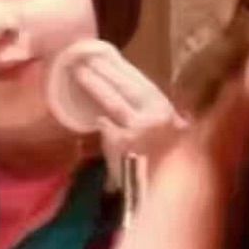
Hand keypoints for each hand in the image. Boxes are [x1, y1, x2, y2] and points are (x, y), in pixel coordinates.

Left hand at [69, 41, 187, 159]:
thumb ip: (151, 113)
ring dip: (95, 84)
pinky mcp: (126, 144)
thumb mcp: (168, 134)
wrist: (166, 195)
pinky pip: (108, 128)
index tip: (105, 54)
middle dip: (106, 70)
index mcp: (169, 109)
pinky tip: (92, 115)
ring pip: (115, 101)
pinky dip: (102, 123)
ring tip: (79, 71)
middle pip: (128, 86)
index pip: (141, 82)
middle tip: (85, 56)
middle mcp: (158, 114)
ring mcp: (141, 128)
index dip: (121, 68)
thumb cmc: (164, 164)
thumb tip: (122, 94)